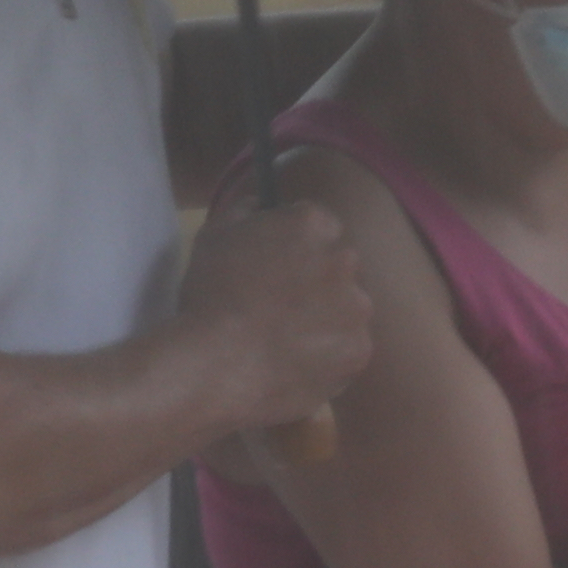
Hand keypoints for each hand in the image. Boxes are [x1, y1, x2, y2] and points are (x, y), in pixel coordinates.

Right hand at [174, 195, 373, 435]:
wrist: (216, 364)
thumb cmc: (208, 295)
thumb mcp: (214, 234)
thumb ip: (245, 210)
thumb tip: (261, 204)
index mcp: (312, 225)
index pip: (320, 224)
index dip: (299, 244)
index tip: (281, 263)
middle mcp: (344, 260)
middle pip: (338, 265)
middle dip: (317, 279)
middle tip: (282, 304)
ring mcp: (356, 307)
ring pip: (347, 307)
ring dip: (326, 316)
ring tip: (287, 340)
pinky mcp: (359, 350)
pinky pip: (348, 347)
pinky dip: (329, 354)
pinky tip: (296, 362)